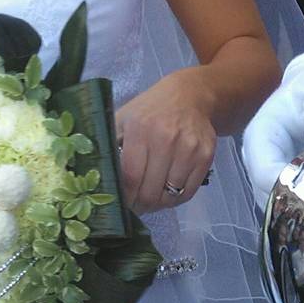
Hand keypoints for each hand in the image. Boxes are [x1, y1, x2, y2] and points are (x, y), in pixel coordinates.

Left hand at [116, 69, 216, 214]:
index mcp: (140, 129)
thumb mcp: (124, 119)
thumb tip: (98, 179)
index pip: (131, 177)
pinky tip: (166, 192)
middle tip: (135, 206)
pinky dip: (175, 199)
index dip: (126, 197)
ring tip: (150, 198)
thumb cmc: (150, 111)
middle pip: (151, 191)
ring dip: (158, 204)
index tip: (121, 204)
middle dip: (140, 205)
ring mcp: (189, 148)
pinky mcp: (206, 156)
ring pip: (170, 196)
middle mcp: (166, 138)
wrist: (189, 96)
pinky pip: (188, 192)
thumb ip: (110, 146)